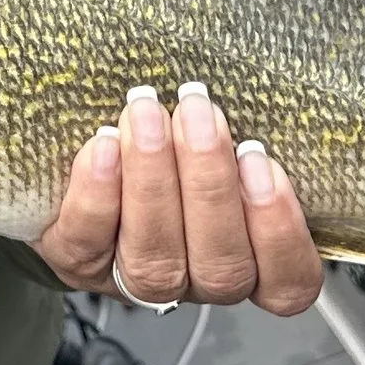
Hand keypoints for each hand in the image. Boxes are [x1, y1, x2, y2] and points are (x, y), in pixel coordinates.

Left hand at [36, 84, 322, 315]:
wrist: (77, 156)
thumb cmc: (172, 135)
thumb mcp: (217, 136)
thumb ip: (241, 133)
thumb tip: (269, 83)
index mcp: (249, 258)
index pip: (287, 282)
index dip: (280, 231)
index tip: (261, 161)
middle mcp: (198, 277)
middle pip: (221, 265)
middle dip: (209, 184)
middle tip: (198, 111)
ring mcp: (136, 277)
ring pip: (156, 258)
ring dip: (153, 182)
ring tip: (148, 114)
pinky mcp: (77, 263)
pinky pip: (88, 243)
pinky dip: (97, 195)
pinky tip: (104, 145)